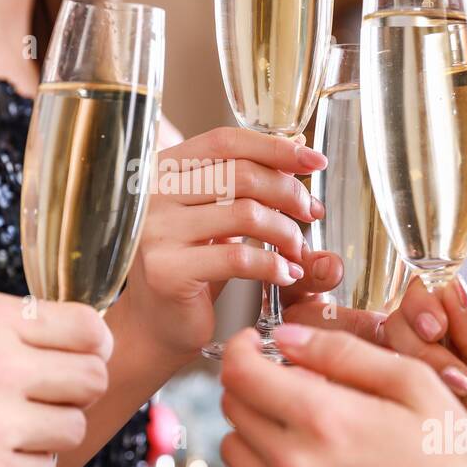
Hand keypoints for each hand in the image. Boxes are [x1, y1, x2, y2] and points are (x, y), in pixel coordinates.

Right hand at [0, 291, 111, 466]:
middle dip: (77, 389)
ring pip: (73, 426)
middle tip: (46, 398)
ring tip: (4, 431)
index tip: (85, 355)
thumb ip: (3, 327)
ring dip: (48, 432)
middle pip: (91, 376)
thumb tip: (73, 338)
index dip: (93, 344)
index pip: (86, 325)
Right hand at [110, 127, 327, 359]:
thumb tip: (298, 150)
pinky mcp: (168, 271)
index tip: (314, 159)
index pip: (225, 142)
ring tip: (296, 250)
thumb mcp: (216, 215)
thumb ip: (245, 183)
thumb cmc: (192, 266)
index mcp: (164, 171)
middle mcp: (153, 196)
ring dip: (286, 232)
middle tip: (310, 213)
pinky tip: (286, 274)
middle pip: (241, 174)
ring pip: (246, 214)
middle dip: (289, 192)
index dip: (274, 147)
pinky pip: (238, 258)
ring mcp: (157, 233)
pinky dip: (273, 265)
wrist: (158, 324)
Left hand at [218, 324, 466, 466]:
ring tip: (299, 422)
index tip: (254, 343)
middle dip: (251, 383)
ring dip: (254, 427)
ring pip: (234, 451)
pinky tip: (302, 465)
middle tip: (288, 379)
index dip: (240, 349)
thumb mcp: (414, 383)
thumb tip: (286, 336)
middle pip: (233, 408)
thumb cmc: (456, 460)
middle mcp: (299, 466)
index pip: (240, 374)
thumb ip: (342, 353)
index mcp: (326, 419)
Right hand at [285, 277, 466, 466]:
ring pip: (387, 351)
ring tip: (458, 395)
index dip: (427, 306)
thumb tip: (452, 288)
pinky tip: (416, 406)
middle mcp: (447, 350)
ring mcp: (423, 383)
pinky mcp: (407, 413)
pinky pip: (380, 388)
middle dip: (421, 342)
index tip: (438, 329)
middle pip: (404, 319)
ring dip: (415, 367)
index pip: (437, 296)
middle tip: (456, 375)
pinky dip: (388, 389)